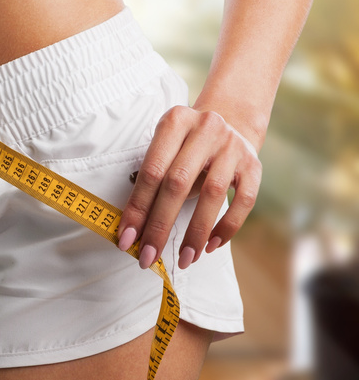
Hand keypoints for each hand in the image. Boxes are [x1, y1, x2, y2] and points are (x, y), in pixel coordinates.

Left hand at [117, 105, 261, 270]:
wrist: (230, 122)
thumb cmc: (186, 145)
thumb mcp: (167, 147)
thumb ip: (153, 178)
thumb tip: (134, 228)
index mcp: (175, 121)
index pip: (151, 171)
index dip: (137, 208)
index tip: (126, 238)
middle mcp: (205, 128)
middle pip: (177, 183)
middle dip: (160, 225)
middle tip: (148, 256)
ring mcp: (232, 146)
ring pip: (212, 194)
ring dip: (195, 232)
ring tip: (183, 258)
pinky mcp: (254, 165)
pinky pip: (244, 201)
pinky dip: (227, 226)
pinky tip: (210, 245)